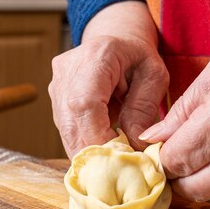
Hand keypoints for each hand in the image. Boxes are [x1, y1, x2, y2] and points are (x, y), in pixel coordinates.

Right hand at [49, 2, 168, 156]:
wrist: (114, 39)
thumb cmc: (138, 57)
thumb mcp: (154, 76)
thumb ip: (144, 109)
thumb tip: (134, 146)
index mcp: (96, 56)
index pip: (85, 104)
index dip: (99, 137)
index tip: (121, 157)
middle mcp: (67, 71)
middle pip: (72, 124)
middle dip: (96, 153)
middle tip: (120, 170)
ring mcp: (56, 87)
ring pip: (67, 133)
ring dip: (90, 152)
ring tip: (114, 161)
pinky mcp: (55, 101)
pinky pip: (67, 132)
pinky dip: (85, 146)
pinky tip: (103, 151)